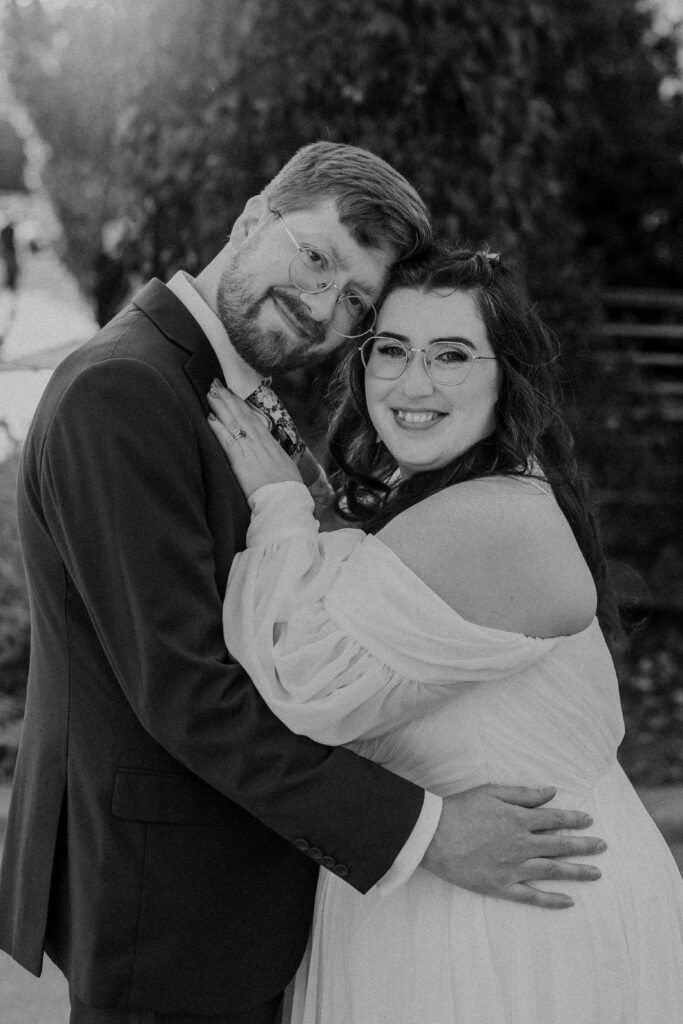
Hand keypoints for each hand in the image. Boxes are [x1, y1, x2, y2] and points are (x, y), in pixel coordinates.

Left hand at [207, 381, 302, 497]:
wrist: (287, 502)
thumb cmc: (289, 492)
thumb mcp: (286, 470)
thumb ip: (276, 461)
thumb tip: (273, 459)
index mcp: (272, 445)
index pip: (254, 420)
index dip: (242, 405)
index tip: (232, 393)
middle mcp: (262, 444)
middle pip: (243, 415)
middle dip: (229, 398)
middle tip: (216, 383)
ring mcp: (252, 451)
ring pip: (235, 423)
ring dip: (221, 407)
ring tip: (210, 393)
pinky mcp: (241, 462)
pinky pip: (228, 441)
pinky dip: (218, 429)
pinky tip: (209, 418)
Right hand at [421, 784, 605, 909]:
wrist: (433, 835)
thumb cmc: (460, 809)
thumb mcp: (492, 792)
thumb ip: (524, 794)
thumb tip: (551, 792)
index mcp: (519, 819)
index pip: (555, 820)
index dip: (574, 820)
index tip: (589, 821)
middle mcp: (521, 845)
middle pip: (561, 846)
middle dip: (585, 846)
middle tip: (603, 847)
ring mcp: (513, 868)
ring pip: (553, 871)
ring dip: (577, 872)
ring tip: (596, 873)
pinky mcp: (501, 886)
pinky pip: (532, 897)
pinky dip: (551, 900)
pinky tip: (568, 901)